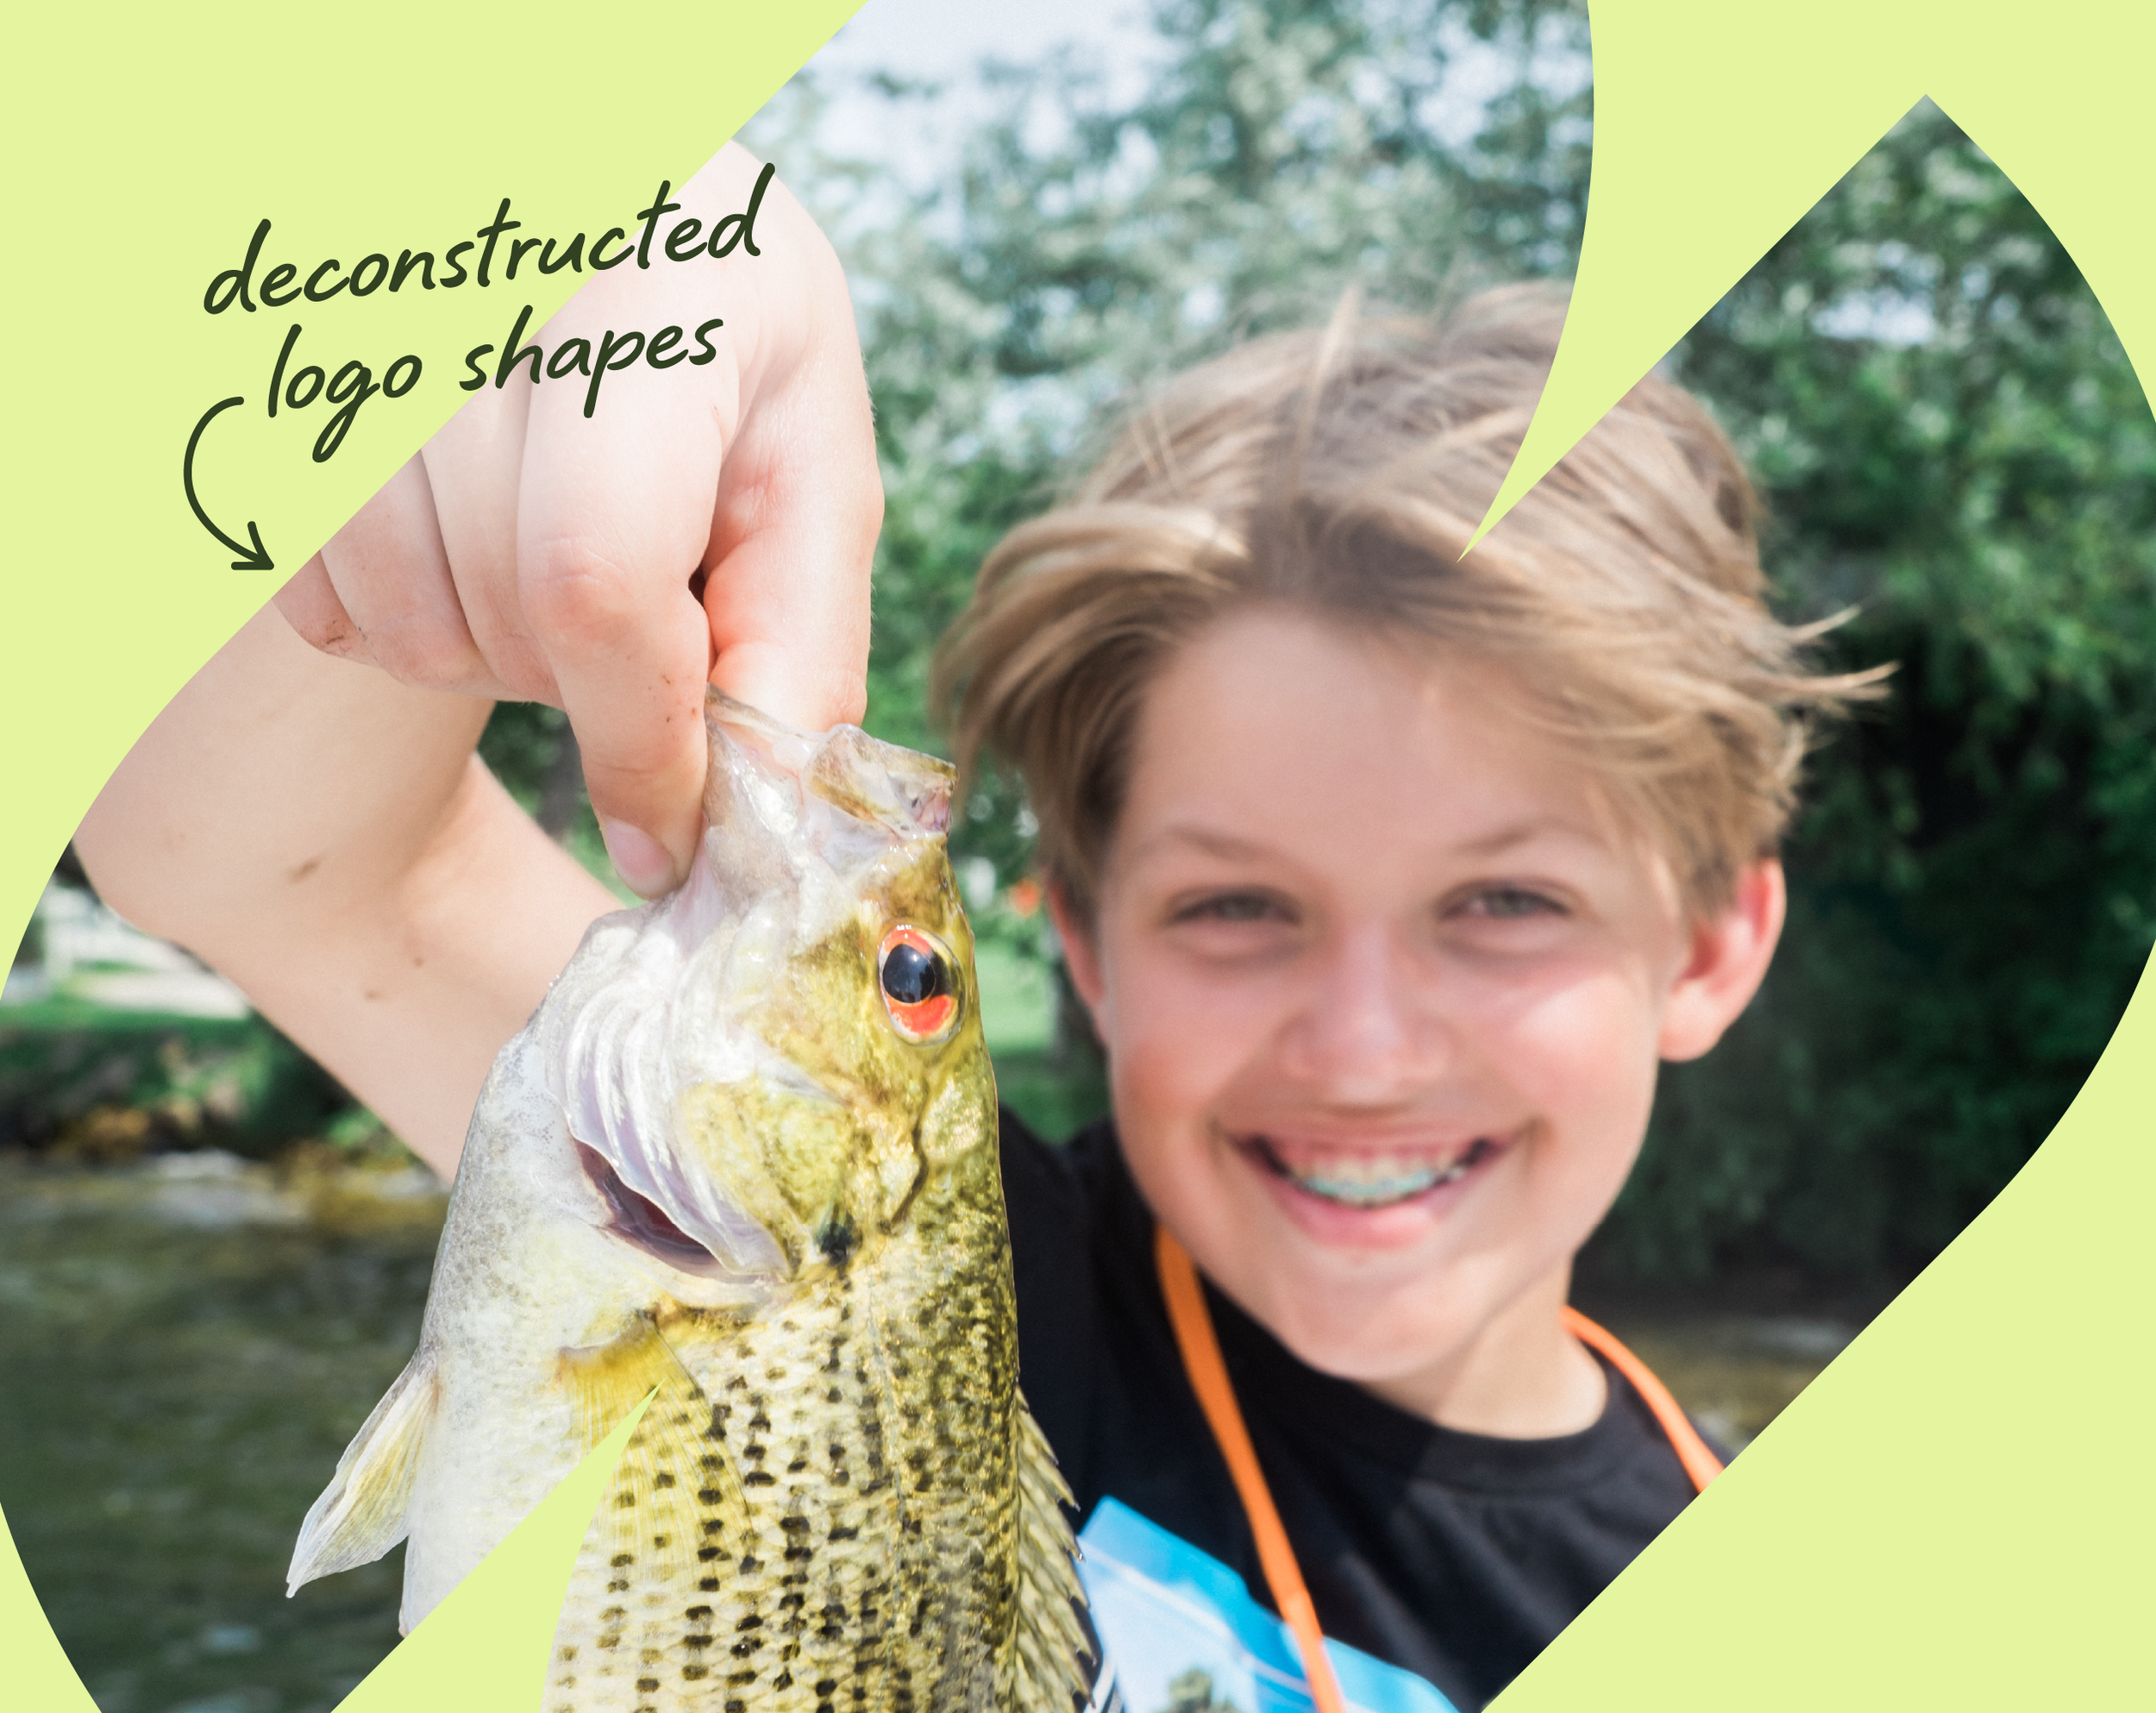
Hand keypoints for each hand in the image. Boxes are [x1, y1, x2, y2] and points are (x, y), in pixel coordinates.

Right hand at [274, 143, 880, 896]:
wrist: (602, 205)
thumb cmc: (728, 341)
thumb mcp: (813, 463)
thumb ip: (795, 647)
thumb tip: (701, 847)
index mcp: (645, 278)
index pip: (594, 570)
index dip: (640, 735)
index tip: (677, 825)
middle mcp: (464, 275)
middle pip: (504, 614)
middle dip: (598, 680)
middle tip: (659, 593)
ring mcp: (342, 322)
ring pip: (407, 630)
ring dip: (506, 652)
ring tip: (568, 542)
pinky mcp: (263, 380)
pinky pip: (328, 607)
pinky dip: (418, 618)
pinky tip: (480, 530)